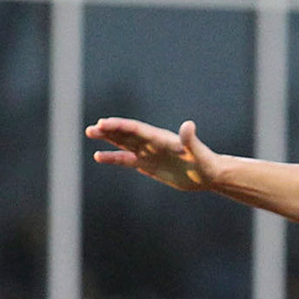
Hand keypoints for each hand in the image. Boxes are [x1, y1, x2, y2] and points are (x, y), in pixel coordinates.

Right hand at [85, 117, 221, 190]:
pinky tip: (99, 156)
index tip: (104, 124)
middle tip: (91, 129)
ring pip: (124, 143)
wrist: (208, 175)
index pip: (137, 129)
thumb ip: (190, 139)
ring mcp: (149, 153)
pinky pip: (127, 160)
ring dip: (108, 138)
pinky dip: (113, 158)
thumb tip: (188, 125)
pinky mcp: (148, 165)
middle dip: (109, 130)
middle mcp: (152, 143)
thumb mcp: (198, 152)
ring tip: (90, 133)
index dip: (121, 126)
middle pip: (127, 134)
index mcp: (161, 138)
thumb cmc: (205, 162)